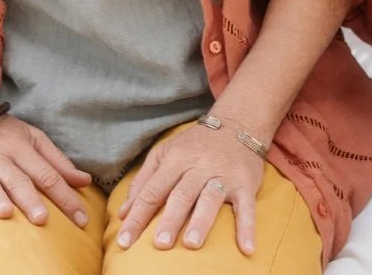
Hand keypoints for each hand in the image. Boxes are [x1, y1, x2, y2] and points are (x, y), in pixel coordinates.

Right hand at [0, 109, 91, 228]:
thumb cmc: (3, 132)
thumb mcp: (33, 138)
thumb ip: (58, 161)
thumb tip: (84, 181)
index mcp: (22, 147)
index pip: (48, 174)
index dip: (65, 196)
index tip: (81, 218)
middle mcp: (0, 155)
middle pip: (18, 179)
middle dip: (30, 198)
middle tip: (42, 219)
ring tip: (5, 213)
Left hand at [115, 119, 264, 253]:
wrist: (237, 122)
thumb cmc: (195, 144)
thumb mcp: (165, 153)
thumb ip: (144, 181)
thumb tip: (124, 213)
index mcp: (176, 158)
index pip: (153, 190)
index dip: (138, 216)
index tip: (124, 241)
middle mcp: (199, 165)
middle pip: (181, 194)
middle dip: (170, 219)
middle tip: (159, 244)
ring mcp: (223, 175)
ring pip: (210, 197)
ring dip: (201, 221)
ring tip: (191, 244)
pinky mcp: (245, 183)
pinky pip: (247, 207)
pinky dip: (247, 227)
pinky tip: (246, 249)